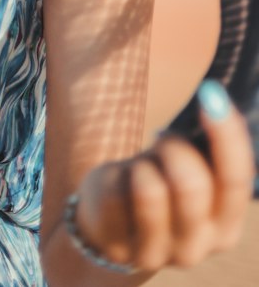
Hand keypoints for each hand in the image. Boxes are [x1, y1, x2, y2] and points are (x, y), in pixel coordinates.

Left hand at [70, 82, 254, 271]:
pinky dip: (115, 175)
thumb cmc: (159, 182)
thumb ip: (207, 148)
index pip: (236, 180)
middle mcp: (198, 248)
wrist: (111, 222)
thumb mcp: (188, 169)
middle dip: (173, 146)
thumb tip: (217, 98)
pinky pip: (116, 194)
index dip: (227, 135)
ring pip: (152, 188)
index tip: (211, 93)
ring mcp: (158, 254)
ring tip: (141, 167)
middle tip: (160, 140)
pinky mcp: (118, 247)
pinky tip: (119, 184)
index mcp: (226, 227)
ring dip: (143, 163)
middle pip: (192, 183)